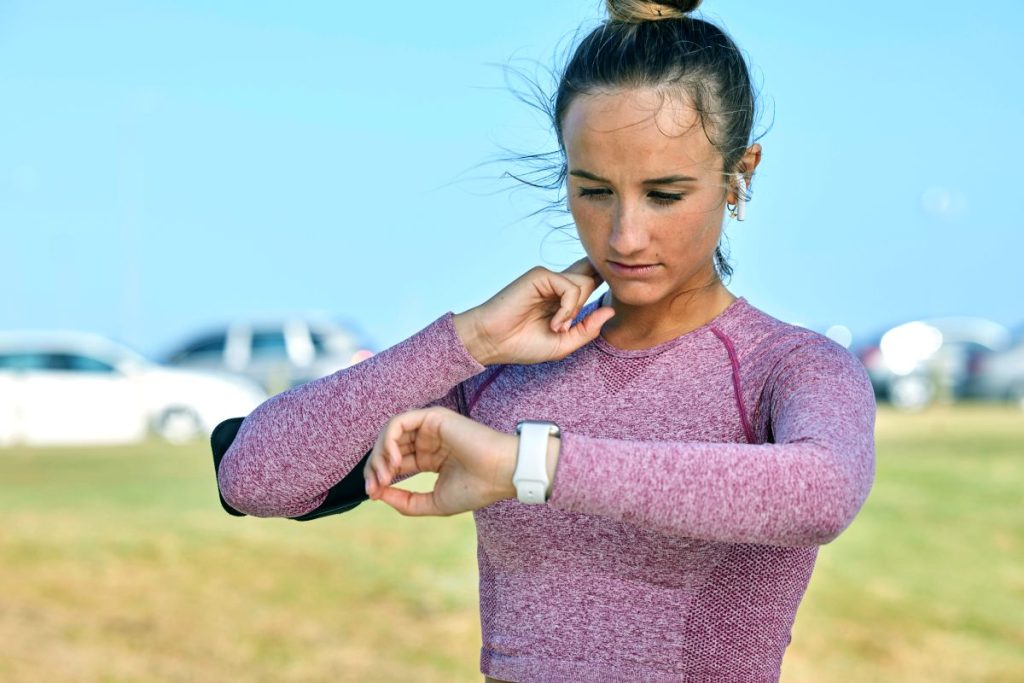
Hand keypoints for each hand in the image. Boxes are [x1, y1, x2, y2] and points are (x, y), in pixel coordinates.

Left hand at [362, 406, 517, 515]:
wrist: (501, 474)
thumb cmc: (476, 489)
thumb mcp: (433, 502)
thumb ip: (405, 501)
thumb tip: (378, 495)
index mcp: (430, 458)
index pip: (395, 462)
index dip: (379, 477)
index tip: (373, 495)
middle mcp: (427, 440)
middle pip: (388, 447)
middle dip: (374, 467)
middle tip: (373, 488)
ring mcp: (429, 427)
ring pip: (390, 433)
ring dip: (379, 455)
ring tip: (384, 476)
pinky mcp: (433, 416)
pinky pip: (399, 423)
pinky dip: (389, 440)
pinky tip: (394, 461)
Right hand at [454, 257, 615, 365]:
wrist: (493, 342)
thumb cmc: (522, 345)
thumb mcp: (564, 344)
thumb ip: (588, 329)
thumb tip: (611, 310)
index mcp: (563, 298)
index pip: (593, 281)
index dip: (604, 288)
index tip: (600, 307)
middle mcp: (558, 284)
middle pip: (594, 275)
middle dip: (592, 299)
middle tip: (570, 325)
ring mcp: (549, 278)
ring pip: (585, 282)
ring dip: (576, 310)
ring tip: (558, 327)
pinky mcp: (540, 275)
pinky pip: (570, 286)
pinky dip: (568, 308)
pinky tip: (555, 323)